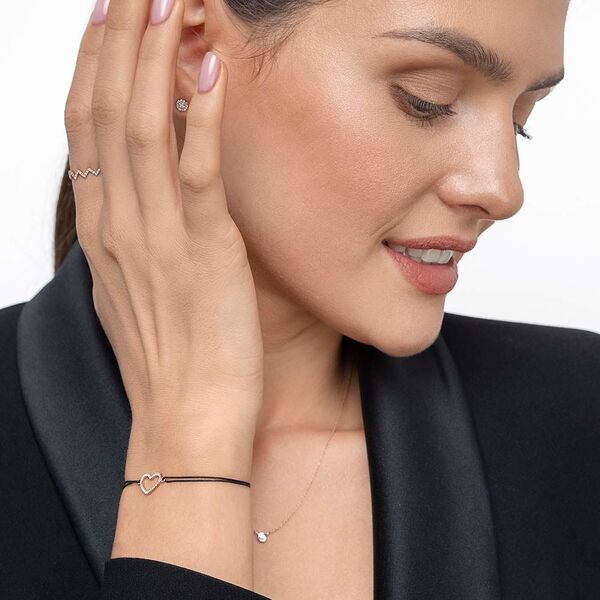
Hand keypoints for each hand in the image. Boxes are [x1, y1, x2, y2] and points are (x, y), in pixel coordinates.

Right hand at [63, 0, 263, 439]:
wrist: (186, 420)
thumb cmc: (170, 362)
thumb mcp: (137, 290)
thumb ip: (136, 236)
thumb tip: (145, 191)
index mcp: (103, 233)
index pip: (84, 128)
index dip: (93, 67)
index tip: (107, 21)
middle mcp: (120, 226)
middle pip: (105, 112)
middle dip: (117, 42)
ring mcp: (159, 237)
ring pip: (144, 128)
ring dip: (155, 60)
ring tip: (169, 3)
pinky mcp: (206, 252)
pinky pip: (199, 171)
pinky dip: (203, 117)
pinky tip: (211, 71)